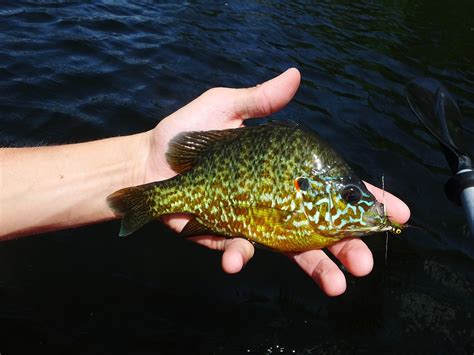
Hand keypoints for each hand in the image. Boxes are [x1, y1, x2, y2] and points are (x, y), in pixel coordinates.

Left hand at [144, 68, 410, 295]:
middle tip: (366, 263)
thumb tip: (296, 75)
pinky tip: (237, 258)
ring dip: (315, 268)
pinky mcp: (226, 236)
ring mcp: (254, 222)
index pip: (333, 189)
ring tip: (336, 284)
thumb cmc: (189, 133)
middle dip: (348, 247)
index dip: (364, 203)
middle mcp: (276, 201)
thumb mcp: (226, 107)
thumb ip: (260, 99)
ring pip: (292, 250)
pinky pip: (239, 252)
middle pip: (320, 228)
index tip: (397, 215)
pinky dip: (239, 257)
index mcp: (284, 173)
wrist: (150, 161)